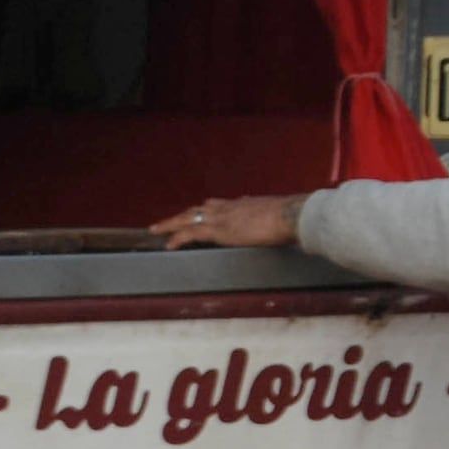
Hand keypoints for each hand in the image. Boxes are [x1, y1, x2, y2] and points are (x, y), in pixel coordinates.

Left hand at [149, 192, 309, 249]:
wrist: (292, 215)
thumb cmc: (292, 218)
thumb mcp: (278, 216)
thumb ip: (271, 219)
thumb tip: (276, 223)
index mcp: (243, 204)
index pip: (217, 205)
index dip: (205, 210)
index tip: (198, 212)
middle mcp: (229, 207)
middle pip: (198, 209)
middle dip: (181, 215)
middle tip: (166, 222)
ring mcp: (222, 217)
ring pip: (188, 217)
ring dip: (171, 223)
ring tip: (156, 230)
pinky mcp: (219, 230)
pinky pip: (191, 232)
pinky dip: (177, 237)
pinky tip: (167, 244)